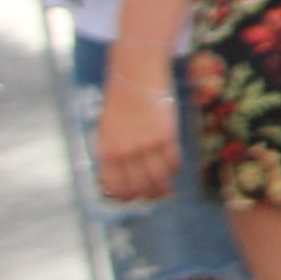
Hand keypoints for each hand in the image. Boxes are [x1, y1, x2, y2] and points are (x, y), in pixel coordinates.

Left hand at [94, 69, 180, 207]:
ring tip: (166, 190)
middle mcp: (125, 151)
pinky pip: (173, 161)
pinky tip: (174, 170)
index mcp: (106, 151)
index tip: (132, 199)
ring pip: (158, 178)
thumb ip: (113, 154)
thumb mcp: (107, 131)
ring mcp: (146, 144)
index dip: (124, 197)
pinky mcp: (166, 135)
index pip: (115, 185)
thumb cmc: (120, 105)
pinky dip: (174, 170)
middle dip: (146, 195)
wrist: (135, 80)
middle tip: (152, 196)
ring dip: (163, 188)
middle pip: (138, 185)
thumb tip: (122, 177)